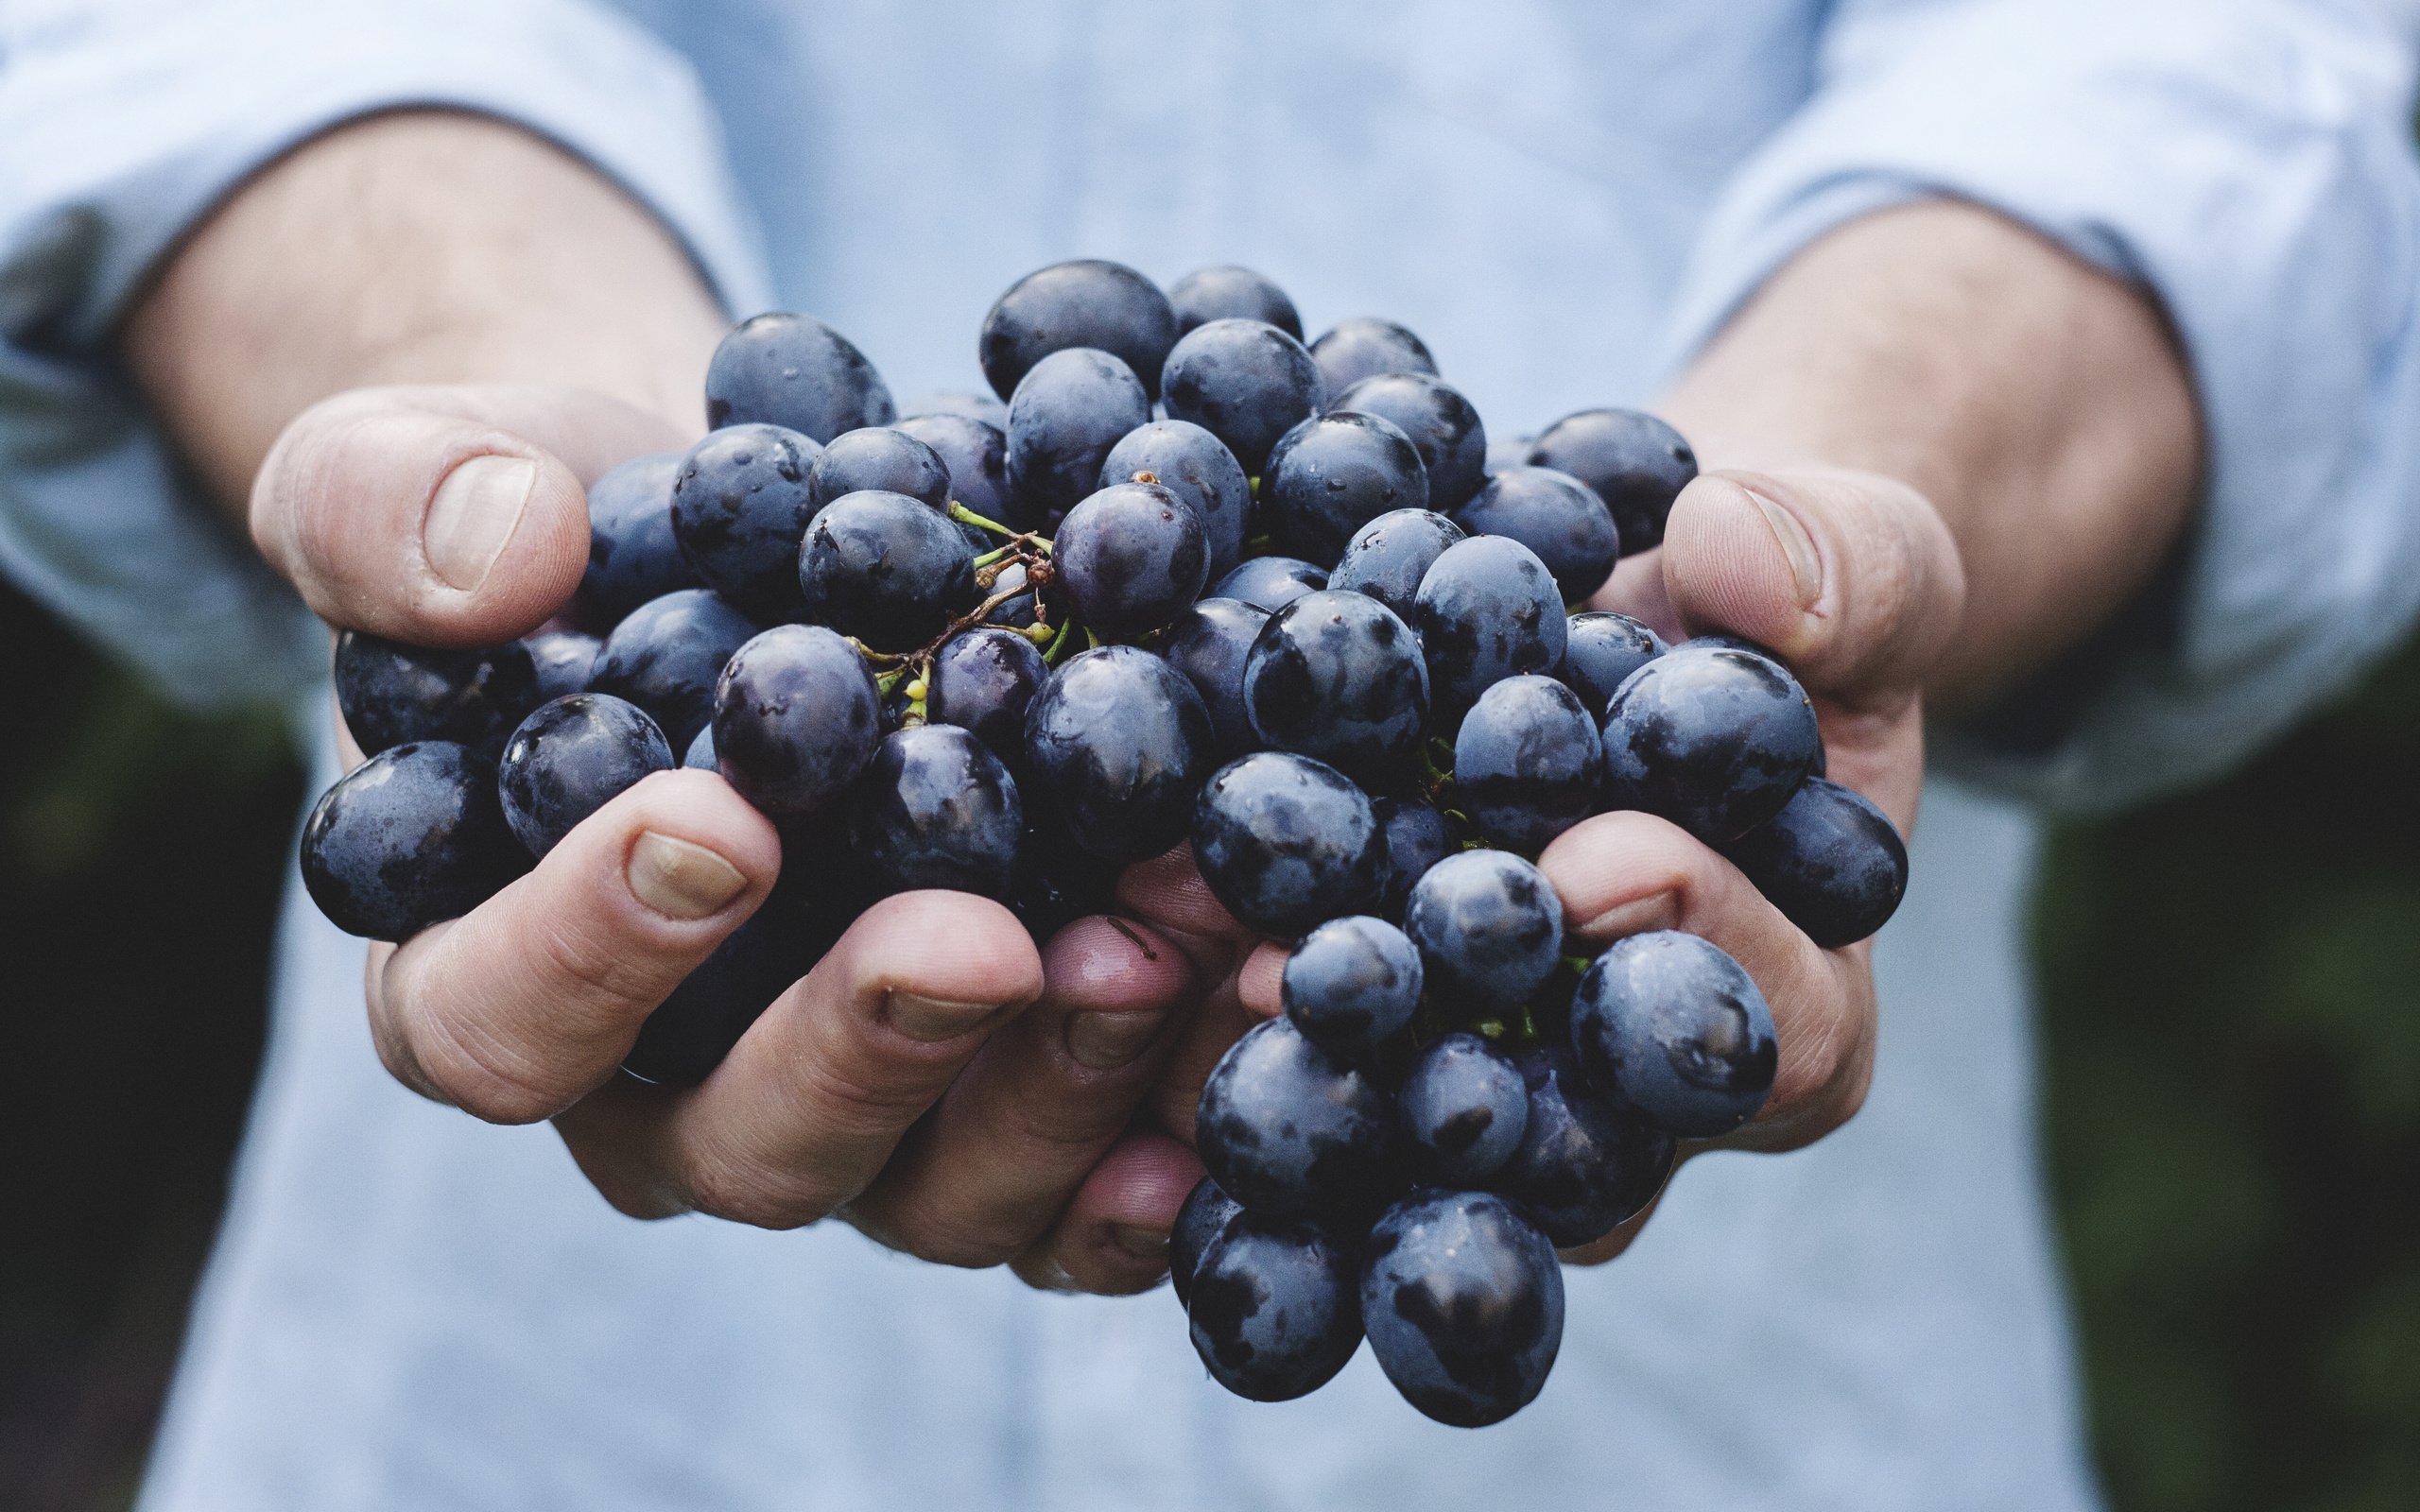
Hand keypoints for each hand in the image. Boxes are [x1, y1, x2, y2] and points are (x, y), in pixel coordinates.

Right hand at [259, 380, 1222, 1285]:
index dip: (589, 952)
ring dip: (1065, 1082)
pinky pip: (1087, 1178)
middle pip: (747, 1144)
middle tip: (982, 939)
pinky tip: (1265, 1031)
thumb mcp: (422, 469)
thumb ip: (393, 507)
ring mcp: (858, 1115)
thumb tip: (498, 557)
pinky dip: (1179, 1125)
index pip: (497, 1023)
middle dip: (871, 1044)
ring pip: (942, 1183)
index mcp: (490, 975)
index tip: (716, 823)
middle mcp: (670, 1092)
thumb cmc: (559, 530)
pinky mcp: (1004, 1099)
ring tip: (1175, 946)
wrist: (744, 546)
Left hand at [1064, 455, 1965, 1271]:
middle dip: (1439, 1043)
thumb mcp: (1856, 561)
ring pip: (1392, 1114)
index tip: (1599, 859)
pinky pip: (1284, 1040)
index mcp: (1790, 1005)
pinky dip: (1194, 981)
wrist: (1645, 612)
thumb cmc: (1777, 607)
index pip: (1772, 1035)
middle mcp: (1623, 1089)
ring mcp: (1480, 1069)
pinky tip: (1096, 922)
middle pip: (1552, 1130)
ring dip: (1276, 1042)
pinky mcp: (1358, 1022)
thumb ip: (1845, 571)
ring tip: (1169, 950)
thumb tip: (1738, 562)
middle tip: (1317, 969)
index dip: (1697, 951)